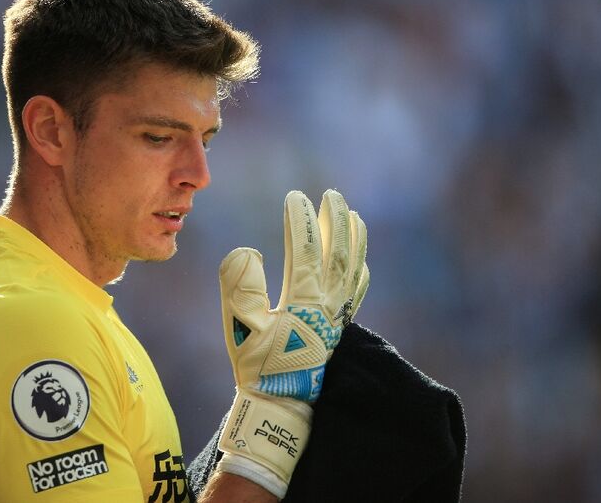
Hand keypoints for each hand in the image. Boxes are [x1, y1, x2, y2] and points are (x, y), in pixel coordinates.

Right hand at [216, 189, 368, 497]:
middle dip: (335, 221)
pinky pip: (356, 294)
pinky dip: (360, 273)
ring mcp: (337, 318)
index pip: (307, 250)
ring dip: (353, 240)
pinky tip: (360, 263)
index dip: (301, 220)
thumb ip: (240, 286)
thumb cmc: (258, 368)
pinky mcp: (338, 330)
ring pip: (352, 270)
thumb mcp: (240, 327)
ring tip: (352, 216)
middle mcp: (328, 306)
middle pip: (338, 253)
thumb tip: (249, 251)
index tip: (294, 196)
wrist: (281, 407)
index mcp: (305, 301)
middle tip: (331, 194)